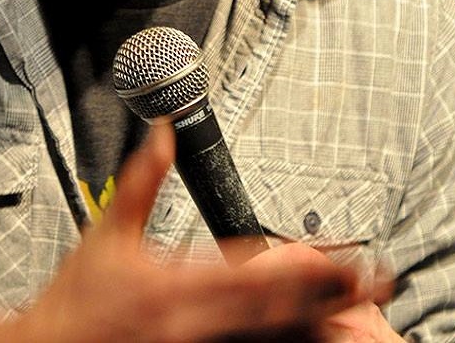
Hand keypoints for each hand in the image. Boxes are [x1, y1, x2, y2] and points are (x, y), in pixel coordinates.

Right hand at [0, 124, 389, 341]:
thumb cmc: (79, 296)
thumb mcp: (106, 229)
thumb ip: (142, 180)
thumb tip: (166, 132)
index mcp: (174, 285)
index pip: (246, 271)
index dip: (294, 263)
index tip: (333, 251)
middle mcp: (194, 322)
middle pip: (273, 309)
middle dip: (327, 292)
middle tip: (375, 278)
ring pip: (268, 337)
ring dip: (315, 318)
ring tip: (359, 305)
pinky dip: (284, 338)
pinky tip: (309, 329)